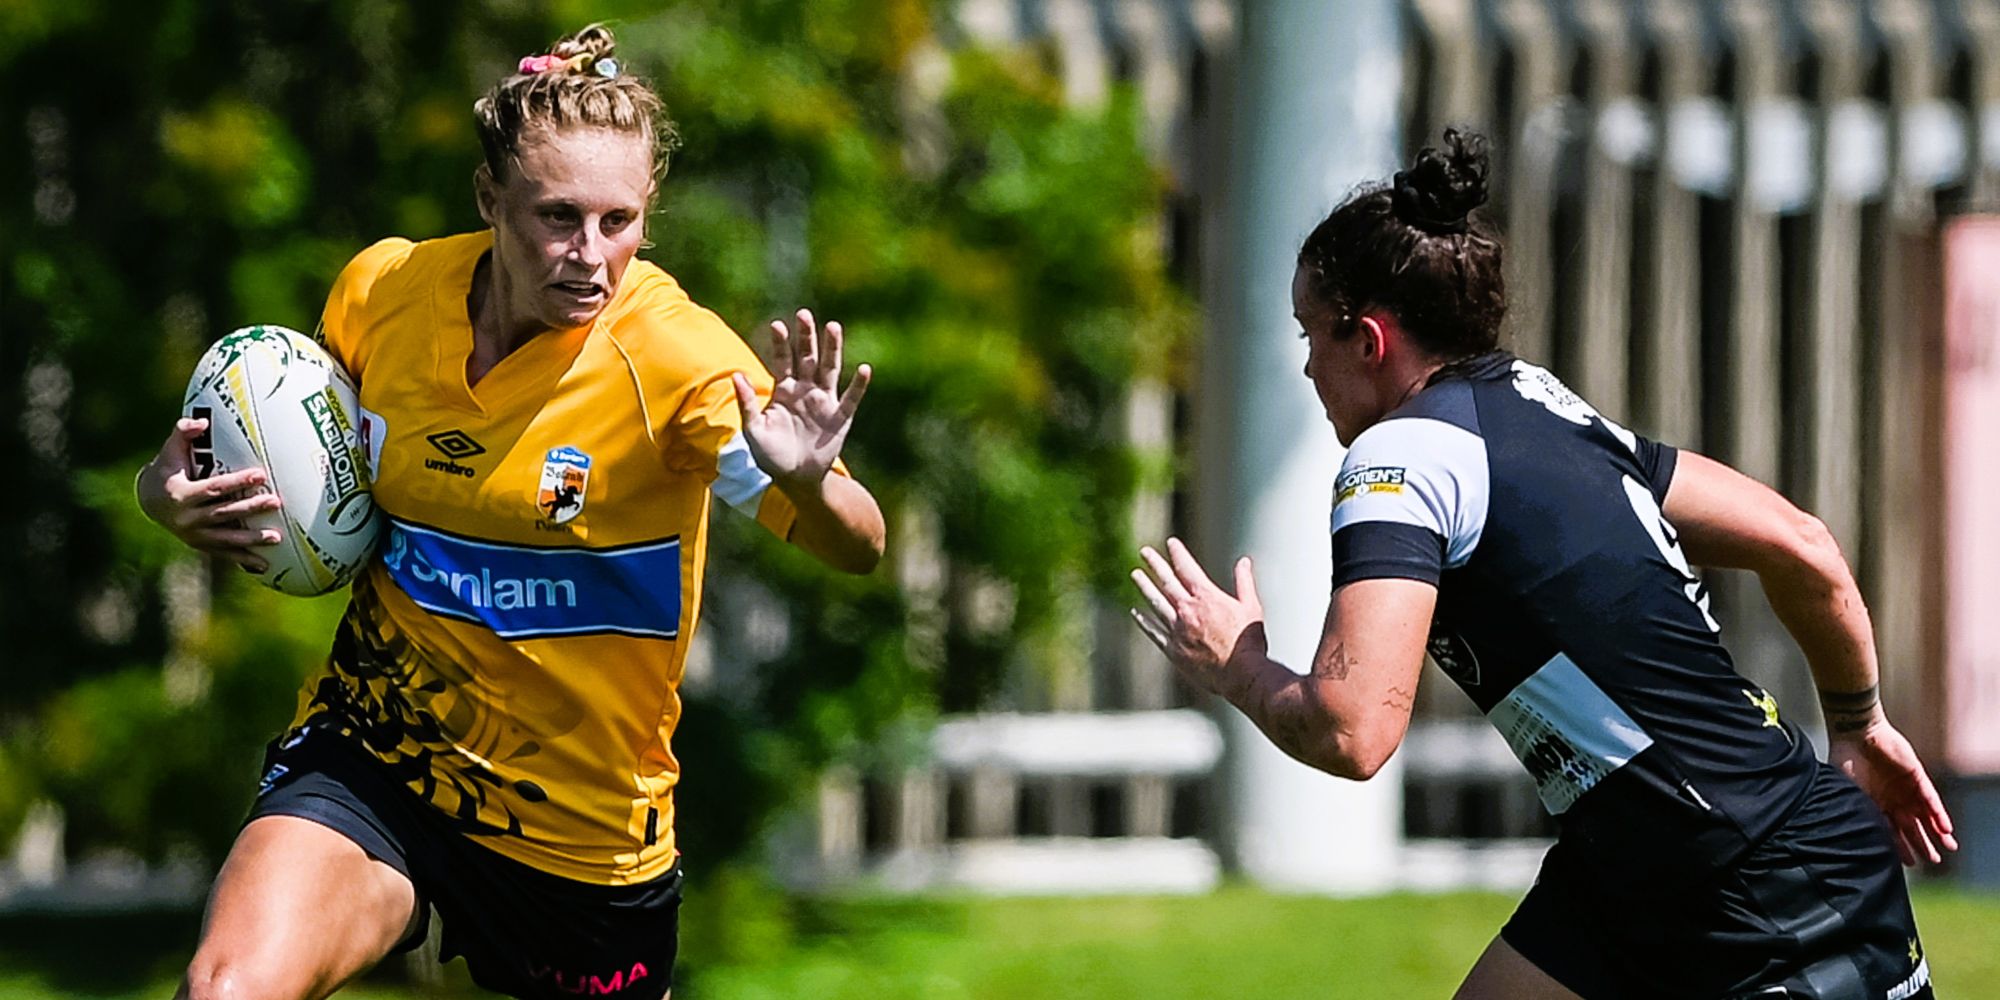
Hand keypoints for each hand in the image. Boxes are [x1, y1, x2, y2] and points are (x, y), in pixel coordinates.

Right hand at [136, 417, 283, 571]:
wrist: (149, 500)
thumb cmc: (167, 469)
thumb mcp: (170, 450)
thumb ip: (183, 433)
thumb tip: (200, 422)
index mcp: (181, 494)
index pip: (214, 488)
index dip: (237, 482)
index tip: (261, 474)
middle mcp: (186, 518)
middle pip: (224, 513)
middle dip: (251, 508)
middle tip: (276, 502)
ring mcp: (193, 535)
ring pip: (226, 538)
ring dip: (251, 539)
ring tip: (276, 538)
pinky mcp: (199, 545)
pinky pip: (224, 553)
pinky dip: (243, 559)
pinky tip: (265, 565)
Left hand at [732, 308, 870, 490]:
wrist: (795, 479)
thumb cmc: (770, 456)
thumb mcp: (753, 430)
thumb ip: (747, 403)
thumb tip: (736, 374)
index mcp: (784, 391)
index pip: (782, 360)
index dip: (781, 343)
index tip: (778, 325)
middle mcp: (805, 391)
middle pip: (807, 357)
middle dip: (806, 337)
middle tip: (803, 314)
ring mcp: (824, 402)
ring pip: (829, 369)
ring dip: (832, 349)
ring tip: (833, 326)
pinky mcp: (840, 418)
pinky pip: (851, 398)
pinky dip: (858, 385)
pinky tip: (864, 369)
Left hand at [1129, 537, 1266, 698]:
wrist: (1240, 674)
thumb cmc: (1248, 641)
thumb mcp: (1251, 607)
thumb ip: (1244, 582)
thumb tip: (1244, 561)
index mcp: (1207, 598)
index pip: (1187, 568)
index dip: (1178, 554)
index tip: (1170, 543)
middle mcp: (1188, 610)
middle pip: (1167, 581)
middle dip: (1155, 564)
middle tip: (1144, 552)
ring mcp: (1177, 630)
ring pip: (1156, 603)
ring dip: (1145, 587)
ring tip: (1135, 574)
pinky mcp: (1173, 649)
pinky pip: (1154, 631)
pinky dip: (1144, 621)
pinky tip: (1136, 613)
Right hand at [1830, 717, 1956, 865]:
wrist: (1854, 733)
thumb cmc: (1844, 761)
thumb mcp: (1848, 794)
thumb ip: (1860, 814)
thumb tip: (1864, 838)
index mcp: (1873, 804)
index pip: (1890, 831)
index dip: (1899, 847)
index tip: (1909, 864)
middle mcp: (1892, 798)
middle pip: (1911, 826)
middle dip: (1922, 844)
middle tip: (1933, 860)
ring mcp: (1905, 788)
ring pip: (1925, 814)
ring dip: (1936, 831)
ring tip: (1949, 847)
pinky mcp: (1916, 776)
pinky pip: (1931, 799)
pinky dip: (1938, 814)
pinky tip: (1945, 828)